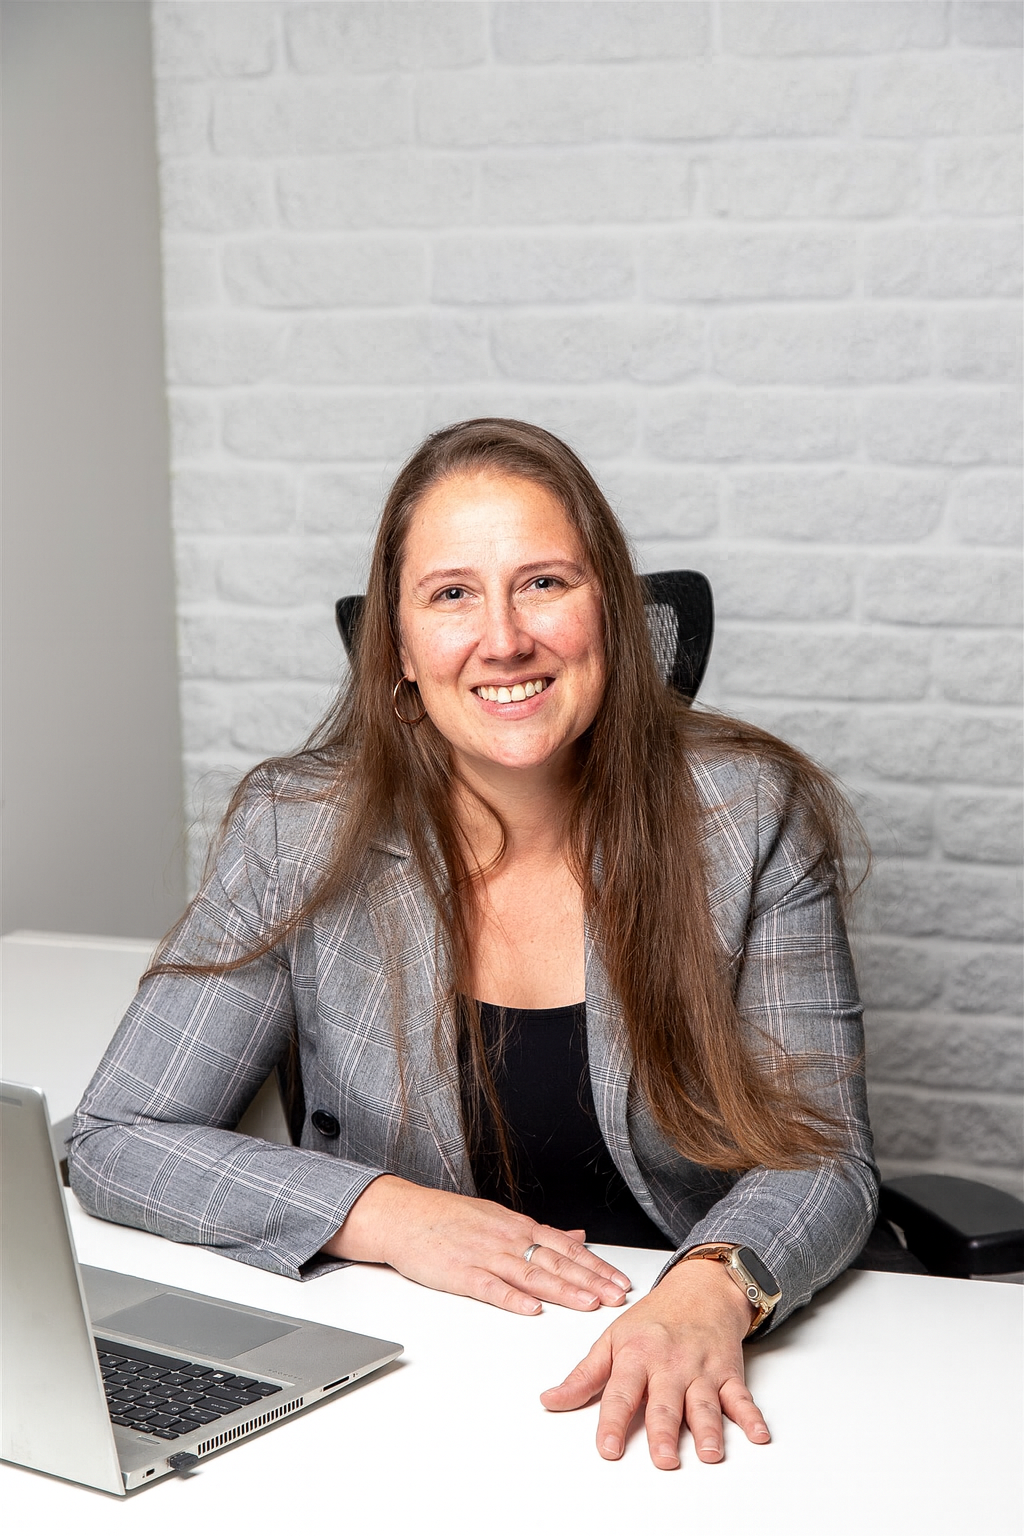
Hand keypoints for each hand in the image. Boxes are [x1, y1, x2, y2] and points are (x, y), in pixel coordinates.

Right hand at [323, 1175, 631, 1315]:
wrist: (404, 1215)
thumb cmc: (450, 1218)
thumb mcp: (500, 1217)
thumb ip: (541, 1231)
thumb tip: (578, 1236)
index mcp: (518, 1226)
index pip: (566, 1247)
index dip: (596, 1265)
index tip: (621, 1281)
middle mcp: (507, 1238)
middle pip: (555, 1261)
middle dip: (590, 1280)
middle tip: (617, 1296)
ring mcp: (484, 1255)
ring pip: (530, 1274)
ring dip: (562, 1290)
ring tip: (589, 1304)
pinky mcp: (460, 1273)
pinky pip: (490, 1287)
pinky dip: (512, 1298)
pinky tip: (531, 1309)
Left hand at [540, 1256, 770, 1468]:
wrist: (700, 1288)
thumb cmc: (653, 1320)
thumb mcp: (612, 1339)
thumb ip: (584, 1375)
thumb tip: (549, 1401)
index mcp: (637, 1355)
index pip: (621, 1393)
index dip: (613, 1422)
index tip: (608, 1450)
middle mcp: (669, 1364)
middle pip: (666, 1403)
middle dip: (665, 1432)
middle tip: (664, 1461)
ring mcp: (701, 1369)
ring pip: (704, 1403)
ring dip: (709, 1430)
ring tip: (709, 1454)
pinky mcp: (728, 1373)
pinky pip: (741, 1397)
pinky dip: (752, 1416)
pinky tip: (758, 1434)